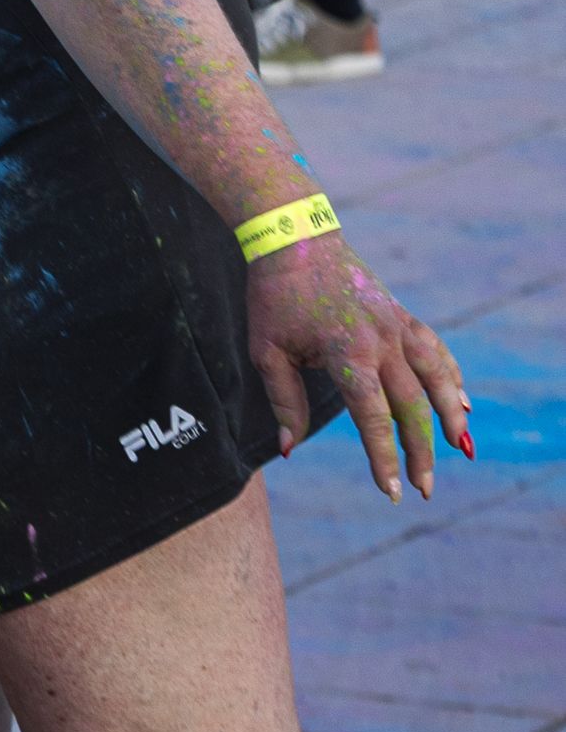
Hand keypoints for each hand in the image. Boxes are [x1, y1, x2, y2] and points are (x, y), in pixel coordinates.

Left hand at [246, 233, 469, 499]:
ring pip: (438, 377)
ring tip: (463, 449)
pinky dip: (453, 378)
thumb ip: (284, 400)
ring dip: (452, 416)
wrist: (295, 240)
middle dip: (421, 451)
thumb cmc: (275, 298)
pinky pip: (436, 351)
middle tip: (424, 488)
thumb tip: (288, 449)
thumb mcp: (267, 350)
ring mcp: (397, 326)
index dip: (384, 457)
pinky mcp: (403, 316)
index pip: (372, 417)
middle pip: (412, 406)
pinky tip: (463, 402)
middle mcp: (381, 341)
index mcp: (346, 352)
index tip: (393, 491)